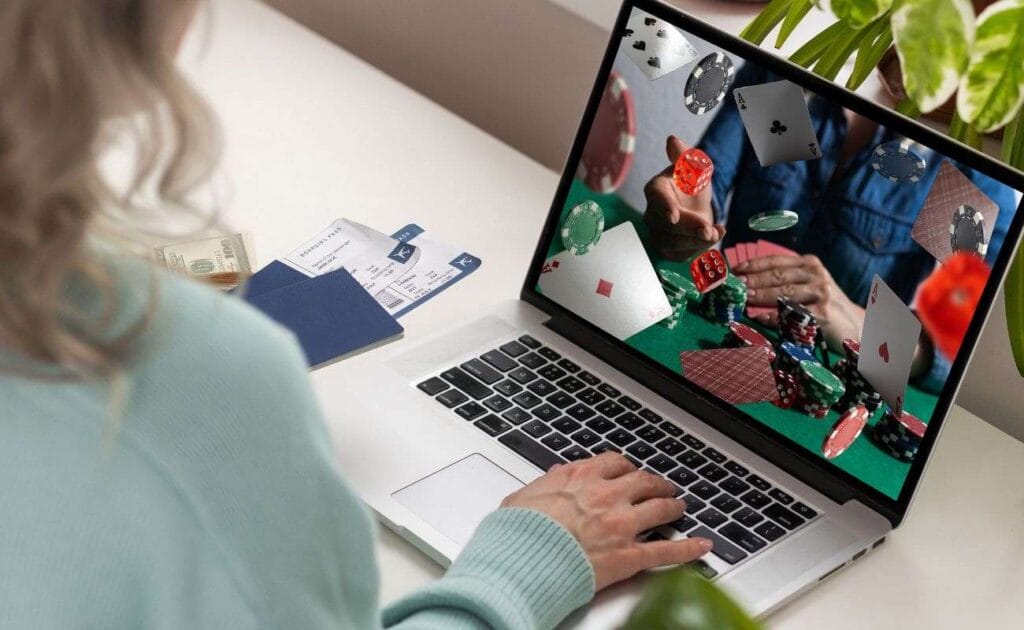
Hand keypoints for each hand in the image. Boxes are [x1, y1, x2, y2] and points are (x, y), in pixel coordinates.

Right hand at [501, 453, 711, 590]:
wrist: (523, 557)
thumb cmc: (518, 531)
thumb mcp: (524, 495)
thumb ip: (544, 484)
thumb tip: (552, 476)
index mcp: (581, 477)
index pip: (615, 463)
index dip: (627, 467)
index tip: (629, 471)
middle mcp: (607, 496)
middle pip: (644, 481)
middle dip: (656, 483)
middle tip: (663, 486)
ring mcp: (621, 525)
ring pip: (660, 509)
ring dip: (673, 507)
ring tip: (680, 507)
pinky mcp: (629, 556)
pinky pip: (667, 551)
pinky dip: (689, 549)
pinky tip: (702, 546)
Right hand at [643, 135, 725, 260]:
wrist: (697, 207)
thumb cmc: (692, 184)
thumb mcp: (695, 167)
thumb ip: (685, 155)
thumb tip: (672, 140)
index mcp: (656, 188)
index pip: (656, 197)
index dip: (665, 206)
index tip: (674, 217)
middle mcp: (651, 212)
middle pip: (666, 224)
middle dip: (689, 228)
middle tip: (708, 229)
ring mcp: (657, 233)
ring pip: (672, 242)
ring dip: (696, 240)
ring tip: (715, 232)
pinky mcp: (667, 249)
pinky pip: (680, 254)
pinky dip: (699, 249)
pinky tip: (713, 237)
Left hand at [734, 254, 864, 348]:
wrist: (856, 324)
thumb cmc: (824, 304)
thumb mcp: (809, 285)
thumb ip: (786, 280)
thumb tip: (748, 282)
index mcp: (810, 264)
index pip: (776, 261)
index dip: (753, 265)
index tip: (735, 270)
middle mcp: (816, 274)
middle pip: (778, 276)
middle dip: (753, 281)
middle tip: (735, 285)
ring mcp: (821, 293)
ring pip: (784, 293)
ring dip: (760, 297)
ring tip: (744, 299)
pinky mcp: (823, 314)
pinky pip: (793, 315)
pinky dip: (774, 317)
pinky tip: (759, 318)